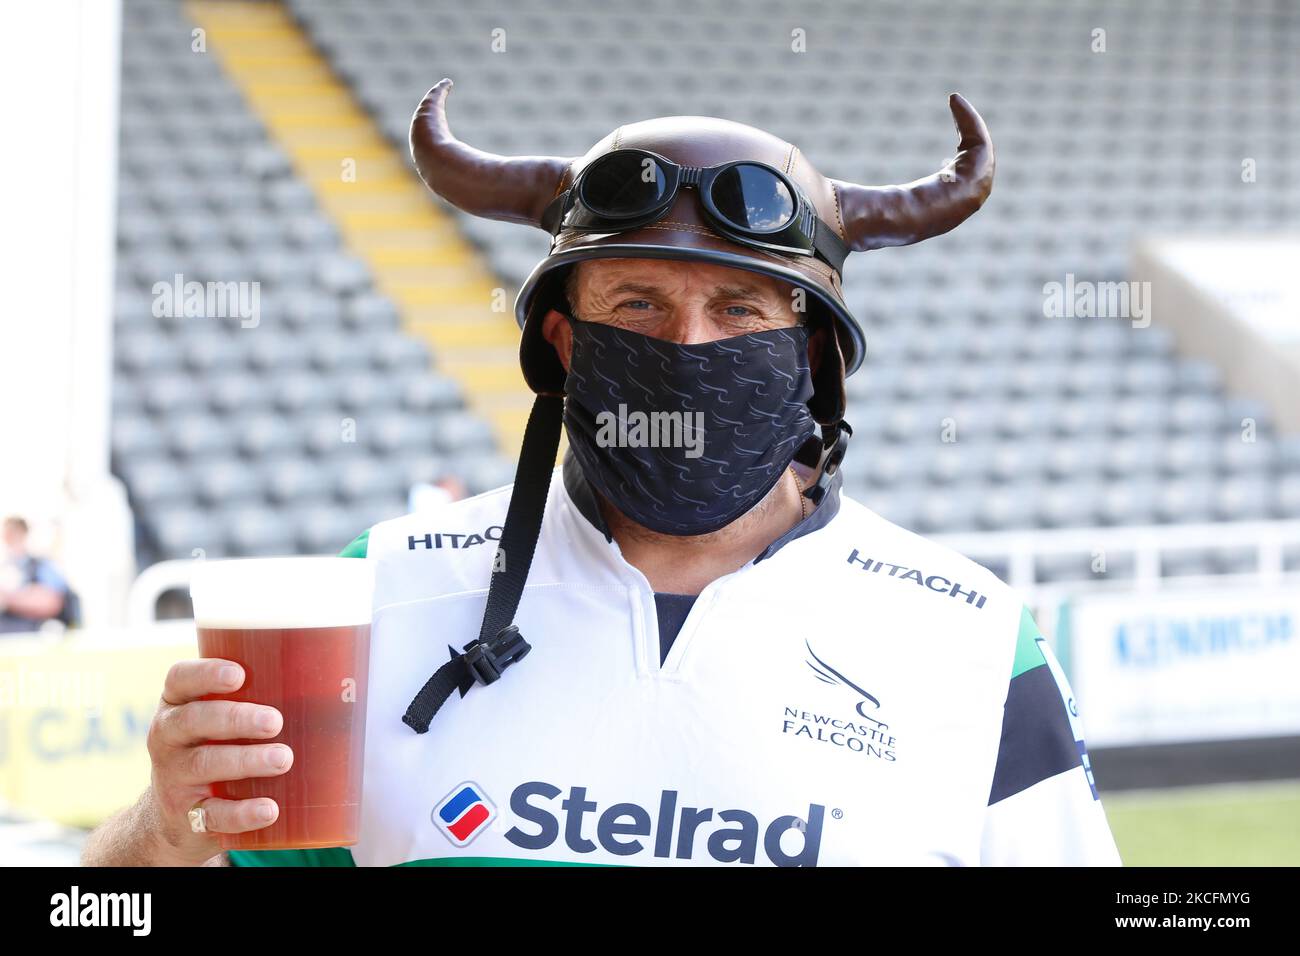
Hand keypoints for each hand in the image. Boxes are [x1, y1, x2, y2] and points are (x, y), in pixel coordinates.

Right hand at [144, 659, 291, 864]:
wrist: (179, 817)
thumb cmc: (216, 747)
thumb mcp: (221, 720)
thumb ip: (257, 698)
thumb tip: (335, 683)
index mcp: (178, 703)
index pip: (180, 678)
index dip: (206, 673)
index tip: (239, 674)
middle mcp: (168, 736)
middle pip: (193, 720)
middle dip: (236, 719)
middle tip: (275, 721)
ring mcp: (174, 777)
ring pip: (204, 763)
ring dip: (246, 761)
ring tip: (283, 759)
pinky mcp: (186, 816)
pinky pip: (213, 814)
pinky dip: (242, 812)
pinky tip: (269, 809)